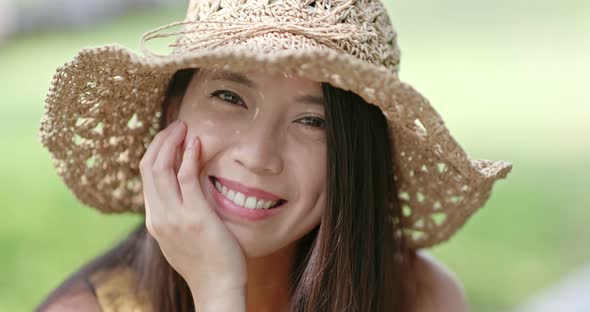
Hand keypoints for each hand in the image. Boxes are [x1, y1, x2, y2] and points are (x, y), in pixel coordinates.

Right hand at [139, 120, 246, 307]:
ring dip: (171, 142)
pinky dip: (189, 155)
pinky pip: (186, 177)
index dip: (156, 152)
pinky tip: (196, 143)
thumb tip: (183, 192)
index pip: (146, 176)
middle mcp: (158, 216)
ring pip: (160, 168)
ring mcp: (174, 217)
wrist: (217, 287)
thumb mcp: (182, 237)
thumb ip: (177, 214)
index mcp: (155, 220)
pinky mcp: (194, 216)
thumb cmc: (207, 262)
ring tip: (184, 127)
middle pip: (148, 167)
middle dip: (160, 141)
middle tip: (176, 125)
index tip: (170, 138)